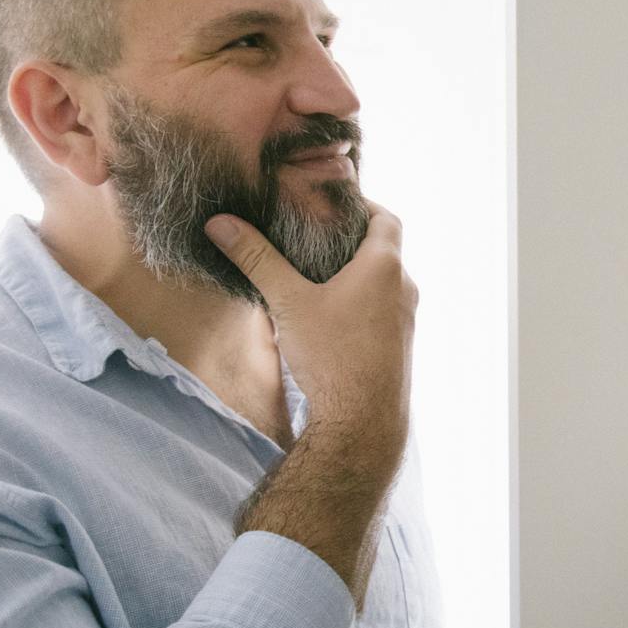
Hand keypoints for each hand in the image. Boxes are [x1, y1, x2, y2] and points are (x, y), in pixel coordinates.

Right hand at [205, 201, 416, 464]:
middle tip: (316, 233)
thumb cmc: (331, 357)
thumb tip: (221, 223)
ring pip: (383, 282)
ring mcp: (406, 319)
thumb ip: (257, 259)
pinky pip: (382, 309)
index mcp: (386, 266)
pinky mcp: (399, 345)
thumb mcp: (288, 302)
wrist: (362, 423)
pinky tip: (328, 313)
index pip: (385, 217)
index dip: (362, 205)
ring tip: (316, 270)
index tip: (332, 203)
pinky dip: (360, 300)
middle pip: (384, 248)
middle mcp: (404, 288)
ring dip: (356, 272)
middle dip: (352, 238)